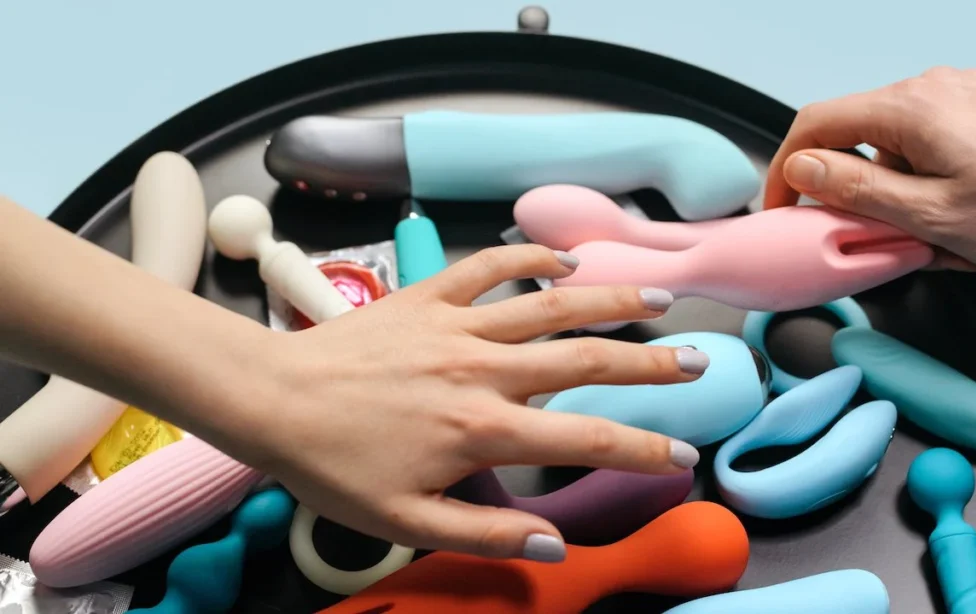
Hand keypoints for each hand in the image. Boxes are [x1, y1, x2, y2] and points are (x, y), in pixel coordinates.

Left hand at [239, 245, 706, 562]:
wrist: (271, 399)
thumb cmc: (334, 465)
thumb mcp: (405, 522)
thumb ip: (484, 535)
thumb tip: (553, 546)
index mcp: (480, 428)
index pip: (584, 438)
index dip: (641, 449)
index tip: (681, 456)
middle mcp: (482, 370)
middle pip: (585, 360)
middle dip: (650, 364)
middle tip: (698, 361)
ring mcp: (456, 327)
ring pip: (550, 307)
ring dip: (609, 301)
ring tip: (657, 298)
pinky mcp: (428, 298)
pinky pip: (488, 268)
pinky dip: (529, 258)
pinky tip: (564, 259)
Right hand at [764, 66, 975, 271]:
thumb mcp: (935, 215)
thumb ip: (858, 191)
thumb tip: (802, 169)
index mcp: (911, 109)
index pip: (815, 125)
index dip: (783, 169)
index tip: (781, 208)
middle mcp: (933, 89)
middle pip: (856, 139)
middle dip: (857, 195)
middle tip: (877, 241)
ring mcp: (962, 95)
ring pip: (896, 149)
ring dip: (900, 196)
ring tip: (941, 242)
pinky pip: (932, 146)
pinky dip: (930, 185)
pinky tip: (961, 220)